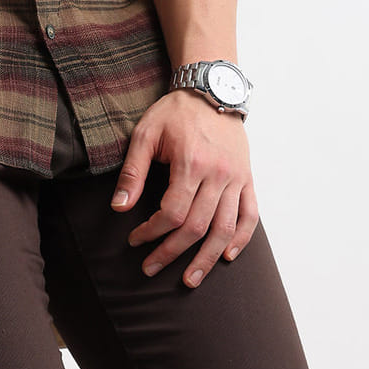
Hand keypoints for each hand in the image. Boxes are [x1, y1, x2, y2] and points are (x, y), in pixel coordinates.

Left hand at [110, 90, 258, 287]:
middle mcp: (218, 175)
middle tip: (150, 268)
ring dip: (207, 258)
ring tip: (189, 278)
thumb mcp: (146, 133)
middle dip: (171, 252)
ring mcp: (236, 178)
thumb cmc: (175, 112)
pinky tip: (226, 255)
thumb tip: (119, 207)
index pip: (172, 213)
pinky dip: (240, 239)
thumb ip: (133, 171)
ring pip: (225, 229)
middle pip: (197, 227)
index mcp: (191, 163)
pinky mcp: (247, 179)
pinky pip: (250, 216)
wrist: (211, 89)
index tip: (135, 240)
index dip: (151, 232)